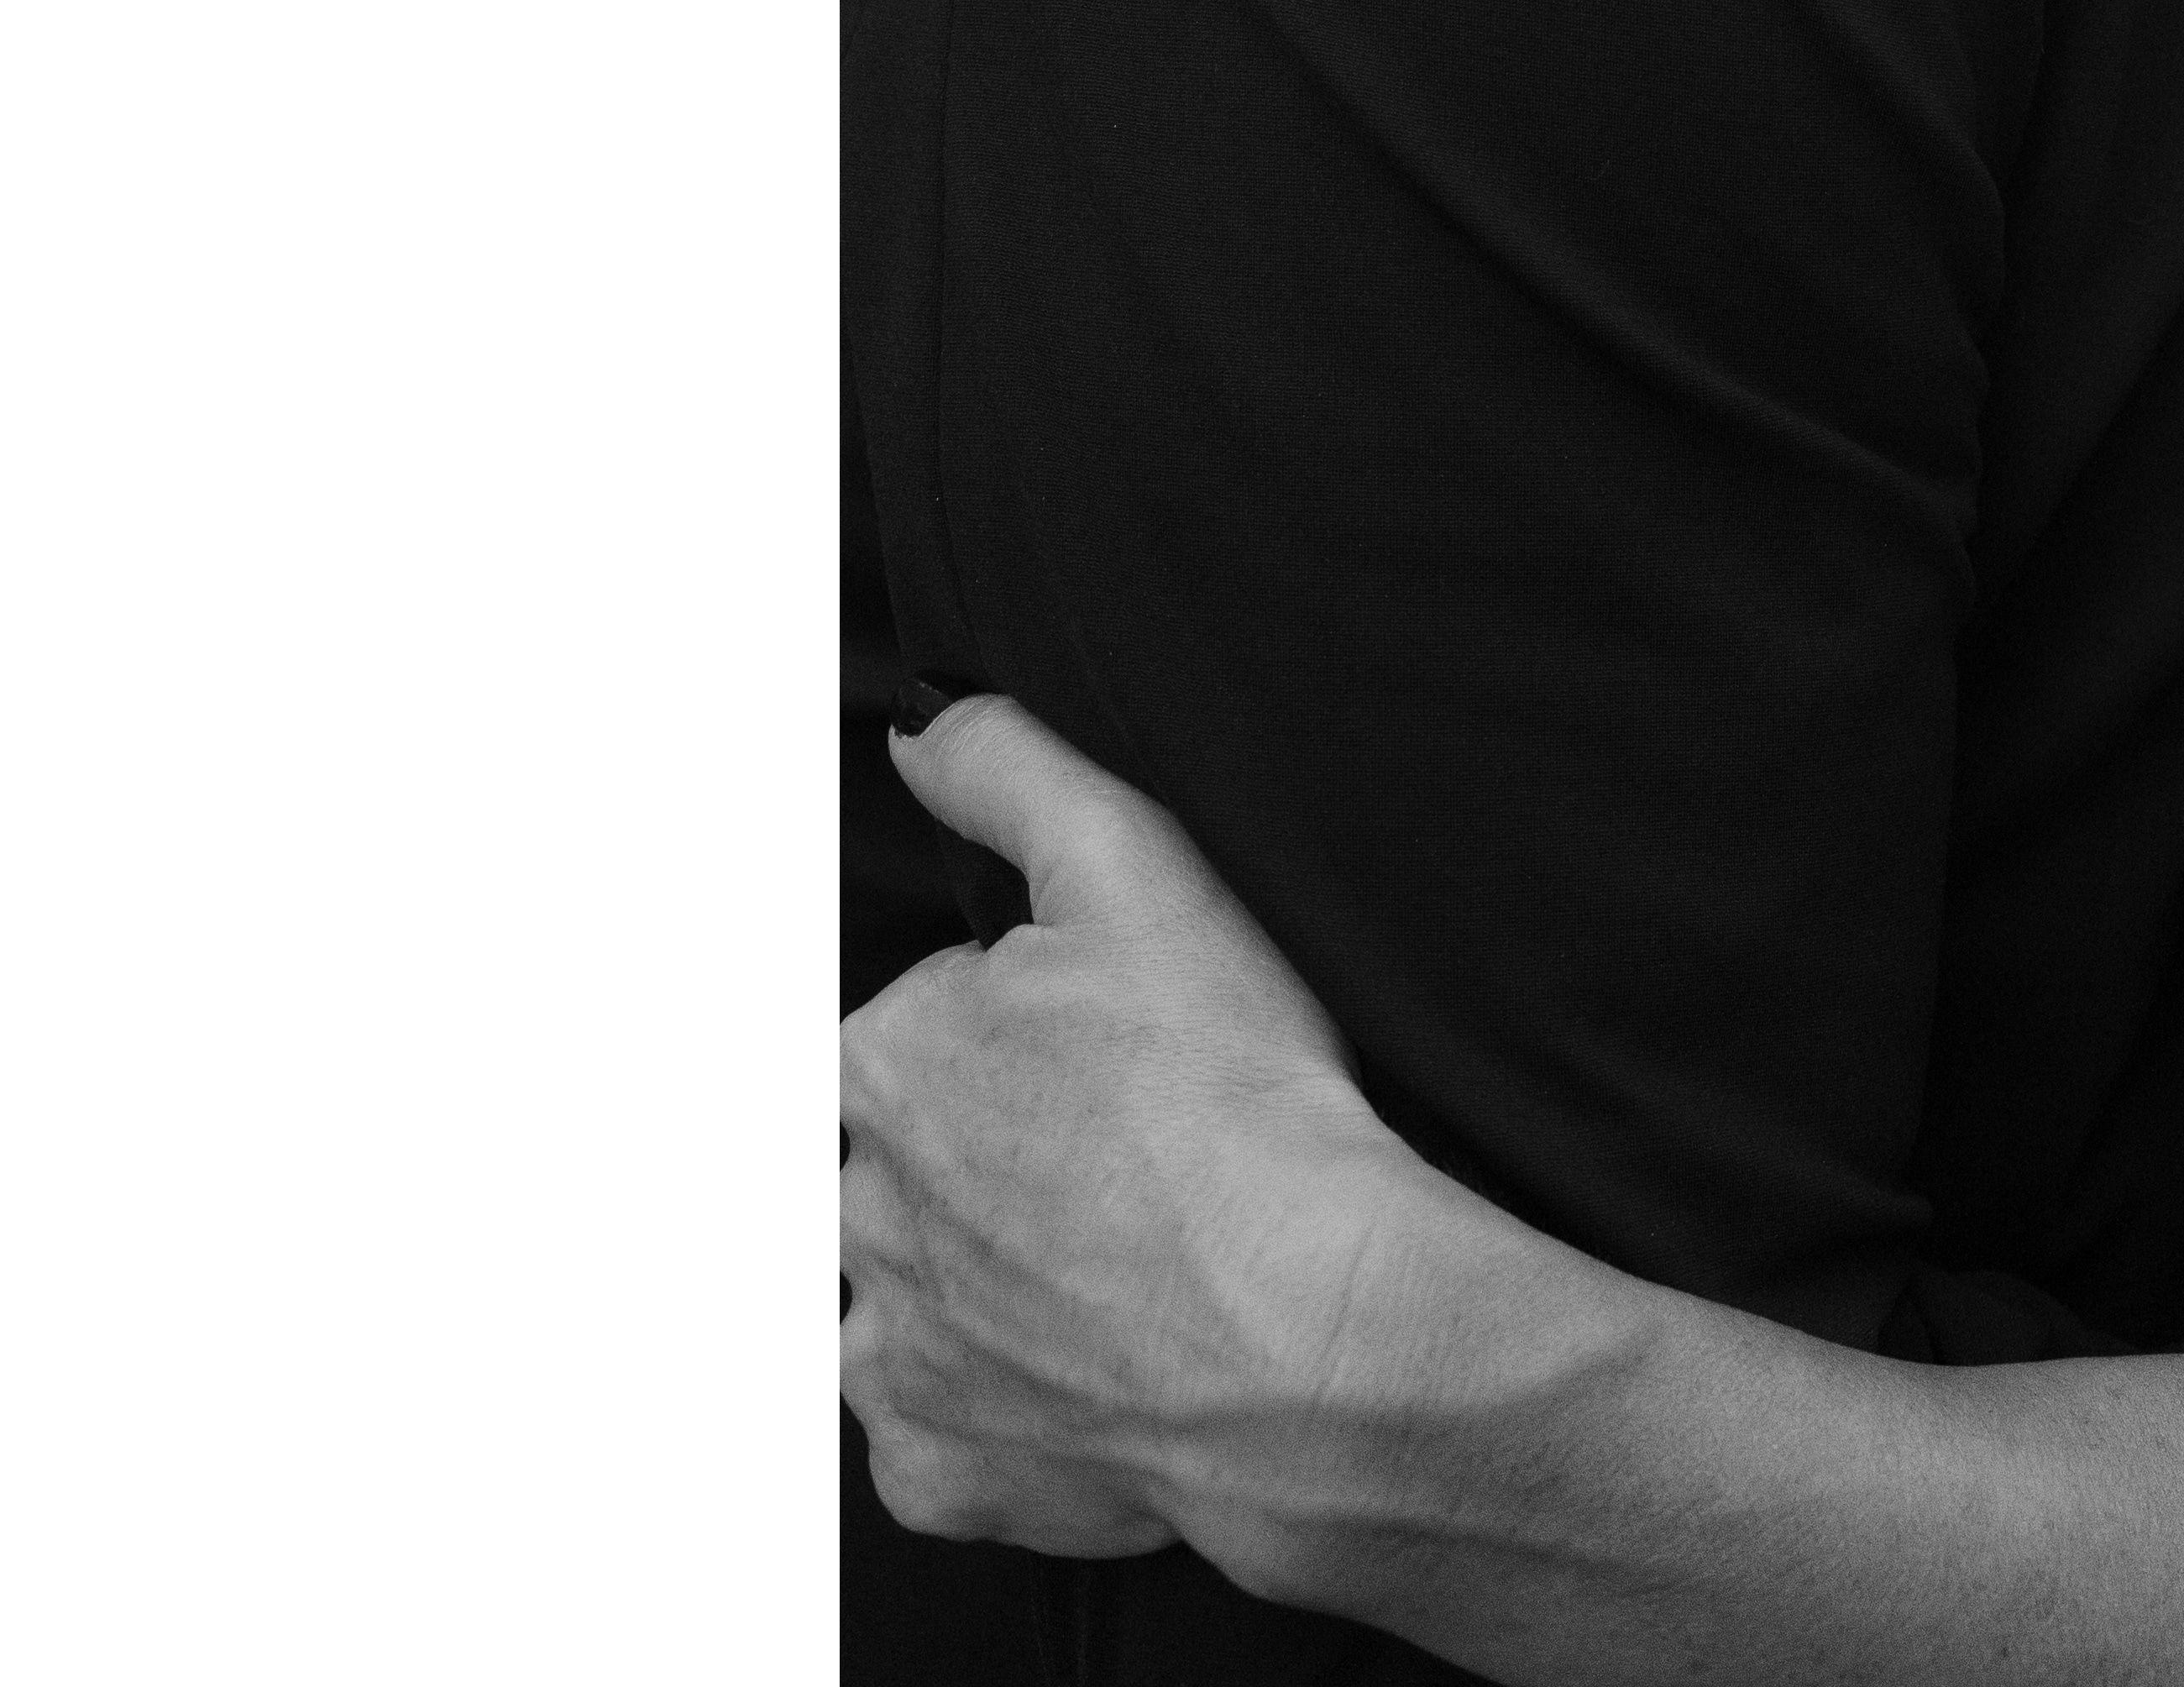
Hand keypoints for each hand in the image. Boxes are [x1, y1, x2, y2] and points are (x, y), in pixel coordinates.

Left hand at [840, 693, 1417, 1582]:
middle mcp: (859, 1211)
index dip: (1020, 1030)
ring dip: (985, 1275)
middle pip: (903, 1161)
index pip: (915, 1027)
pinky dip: (1004, 1399)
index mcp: (886, 1060)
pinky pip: (940, 1428)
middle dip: (990, 1153)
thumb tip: (923, 727)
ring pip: (911, 1294)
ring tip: (1118, 1254)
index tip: (1101, 1056)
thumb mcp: (1140, 872)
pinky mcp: (940, 1469)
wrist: (1310, 1338)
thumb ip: (1014, 776)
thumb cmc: (1236, 1104)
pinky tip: (1097, 1357)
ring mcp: (893, 1354)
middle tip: (1124, 1150)